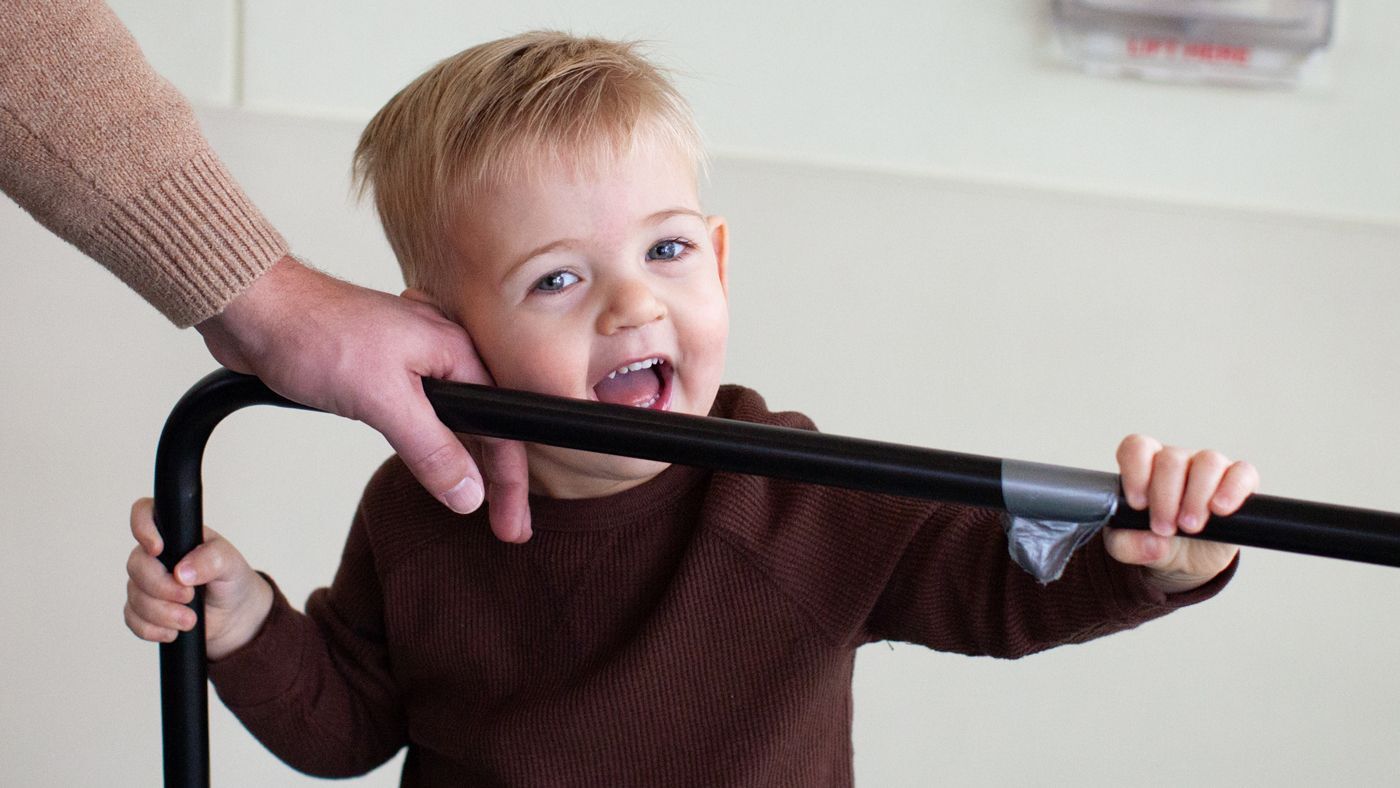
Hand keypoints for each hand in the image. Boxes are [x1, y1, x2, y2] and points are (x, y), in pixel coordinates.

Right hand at [124, 498, 272, 660]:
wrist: (235, 617)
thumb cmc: (232, 580)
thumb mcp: (231, 563)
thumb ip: (212, 559)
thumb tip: (182, 571)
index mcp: (176, 534)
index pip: (145, 514)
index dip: (142, 527)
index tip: (158, 549)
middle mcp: (156, 557)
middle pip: (136, 565)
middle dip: (161, 586)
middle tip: (189, 596)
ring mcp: (146, 583)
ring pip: (135, 596)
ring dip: (162, 613)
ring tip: (190, 620)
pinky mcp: (142, 610)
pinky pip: (133, 619)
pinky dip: (153, 629)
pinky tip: (174, 631)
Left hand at [196, 255, 531, 542]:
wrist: (254, 305)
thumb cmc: (315, 332)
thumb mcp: (381, 399)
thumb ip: (430, 448)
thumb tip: (468, 493)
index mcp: (456, 353)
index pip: (502, 430)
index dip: (510, 483)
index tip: (510, 526)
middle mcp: (442, 354)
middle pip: (486, 427)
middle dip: (497, 480)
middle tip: (502, 527)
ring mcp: (412, 360)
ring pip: (454, 421)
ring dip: (465, 461)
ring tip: (475, 501)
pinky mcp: (382, 368)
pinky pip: (422, 414)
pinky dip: (432, 442)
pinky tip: (432, 460)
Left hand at [1105, 434, 1259, 592]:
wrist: (1185, 560)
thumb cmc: (1154, 540)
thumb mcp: (1128, 547)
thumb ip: (1126, 545)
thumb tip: (1153, 544)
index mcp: (1145, 466)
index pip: (1137, 447)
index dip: (1136, 472)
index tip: (1138, 504)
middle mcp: (1177, 461)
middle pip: (1171, 459)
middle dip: (1165, 498)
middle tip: (1164, 528)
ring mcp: (1209, 469)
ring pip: (1207, 462)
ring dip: (1196, 497)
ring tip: (1189, 527)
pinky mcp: (1238, 483)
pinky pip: (1242, 473)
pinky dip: (1232, 489)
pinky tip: (1220, 509)